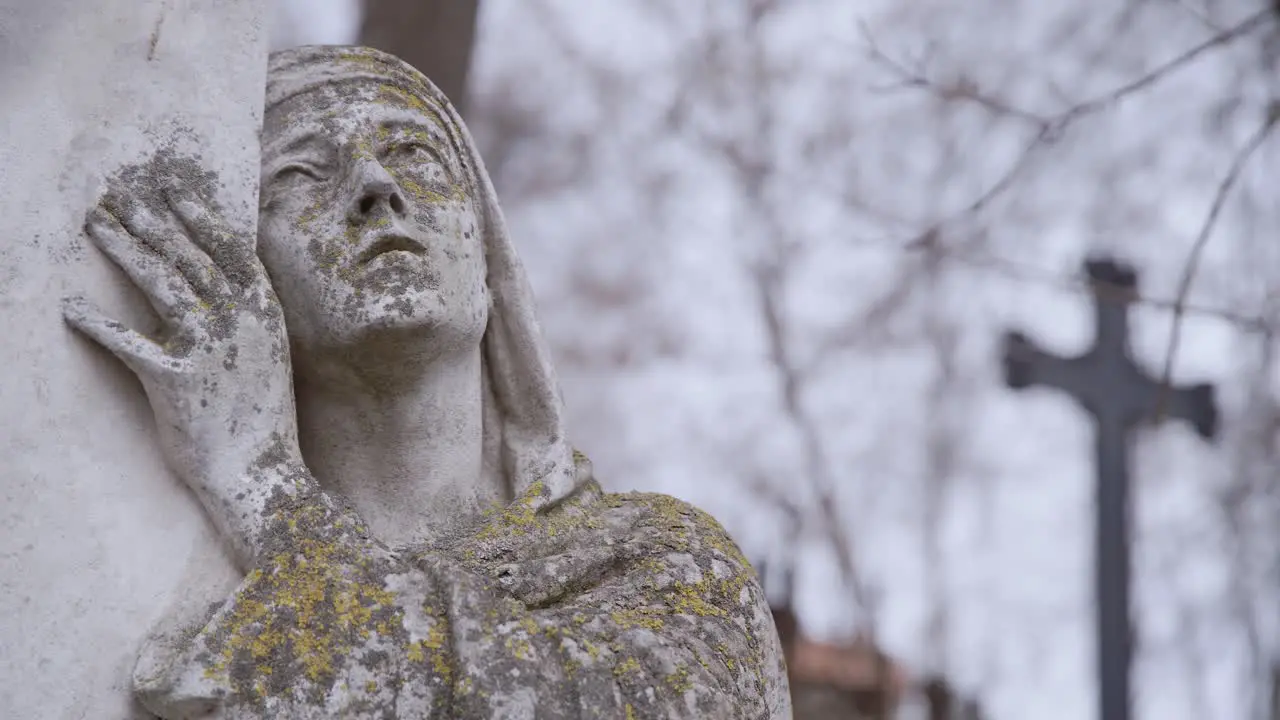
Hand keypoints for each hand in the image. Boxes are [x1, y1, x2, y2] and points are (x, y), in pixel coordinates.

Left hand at [63, 170, 300, 546]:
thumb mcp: (267, 356)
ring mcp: (208, 349)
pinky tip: (69, 304)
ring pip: (161, 283)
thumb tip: (215, 287)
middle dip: (151, 219)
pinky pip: (128, 342)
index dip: (198, 215)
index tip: (172, 190)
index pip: (228, 250)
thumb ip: (246, 318)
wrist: (259, 470)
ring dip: (124, 247)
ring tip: (96, 223)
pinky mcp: (176, 381)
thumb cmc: (260, 417)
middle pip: (188, 256)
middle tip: (118, 192)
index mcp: (264, 313)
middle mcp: (238, 322)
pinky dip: (96, 322)